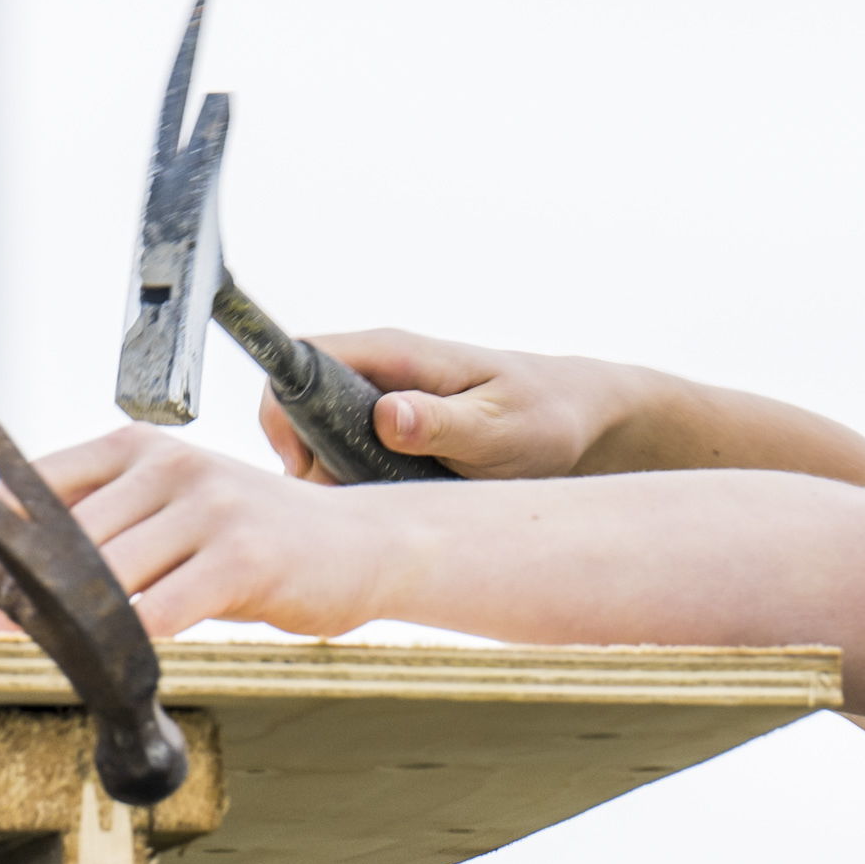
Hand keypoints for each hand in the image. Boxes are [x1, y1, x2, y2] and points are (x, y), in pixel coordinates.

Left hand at [37, 426, 409, 639]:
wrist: (359, 545)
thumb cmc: (249, 541)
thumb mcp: (172, 514)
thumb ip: (105, 532)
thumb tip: (11, 579)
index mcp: (140, 448)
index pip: (45, 482)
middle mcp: (170, 467)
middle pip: (69, 532)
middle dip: (20, 584)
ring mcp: (209, 507)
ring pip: (109, 572)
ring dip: (63, 618)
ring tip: (29, 647)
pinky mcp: (243, 556)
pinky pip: (164, 608)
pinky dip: (128, 642)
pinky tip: (107, 666)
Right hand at [258, 329, 648, 482]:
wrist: (581, 420)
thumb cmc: (545, 418)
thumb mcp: (497, 430)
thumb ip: (440, 424)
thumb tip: (386, 416)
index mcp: (397, 354)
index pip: (303, 360)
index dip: (283, 411)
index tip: (303, 467)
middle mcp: (381, 368)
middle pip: (298, 402)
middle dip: (301, 455)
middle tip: (340, 502)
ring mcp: (383, 397)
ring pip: (318, 432)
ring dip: (328, 475)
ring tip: (371, 509)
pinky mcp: (392, 425)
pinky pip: (345, 449)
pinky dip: (352, 481)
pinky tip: (384, 506)